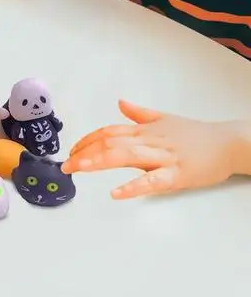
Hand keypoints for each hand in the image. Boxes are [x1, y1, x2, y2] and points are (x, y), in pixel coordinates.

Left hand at [62, 100, 237, 198]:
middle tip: (66, 164)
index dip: (87, 141)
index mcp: (144, 130)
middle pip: (111, 142)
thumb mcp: (165, 119)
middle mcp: (149, 141)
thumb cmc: (197, 134)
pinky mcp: (177, 175)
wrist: (229, 143)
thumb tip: (121, 102)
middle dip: (85, 153)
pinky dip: (133, 187)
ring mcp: (162, 157)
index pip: (108, 132)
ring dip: (99, 162)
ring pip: (126, 156)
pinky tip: (116, 193)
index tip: (71, 151)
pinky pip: (152, 181)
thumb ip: (140, 113)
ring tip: (80, 168)